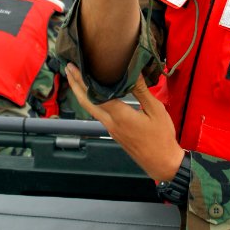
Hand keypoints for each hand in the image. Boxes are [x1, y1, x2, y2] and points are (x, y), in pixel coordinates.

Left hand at [65, 64, 184, 181]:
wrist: (161, 162)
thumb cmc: (161, 137)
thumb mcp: (156, 110)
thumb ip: (142, 91)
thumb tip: (133, 71)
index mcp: (120, 116)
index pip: (97, 94)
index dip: (84, 80)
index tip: (76, 67)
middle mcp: (111, 123)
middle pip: (86, 102)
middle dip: (75, 85)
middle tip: (68, 69)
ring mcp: (110, 129)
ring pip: (90, 109)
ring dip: (81, 93)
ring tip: (76, 79)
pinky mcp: (113, 132)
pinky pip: (98, 114)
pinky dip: (91, 101)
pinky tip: (94, 94)